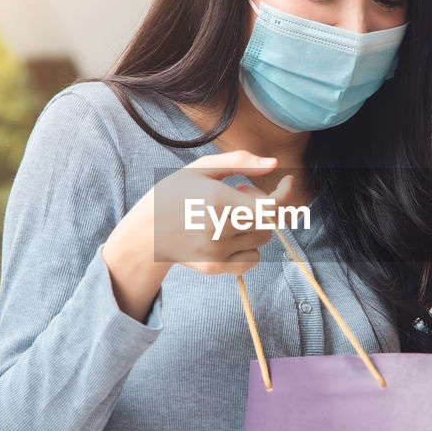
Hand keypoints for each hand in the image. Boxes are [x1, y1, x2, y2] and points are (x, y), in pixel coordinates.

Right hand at [102, 151, 292, 319]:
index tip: (286, 182)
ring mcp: (217, 251)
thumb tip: (274, 164)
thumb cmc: (173, 195)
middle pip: (268, 223)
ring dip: (254, 226)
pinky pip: (251, 260)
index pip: (270, 207)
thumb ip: (240, 162)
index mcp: (217, 200)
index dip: (284, 194)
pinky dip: (247, 247)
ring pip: (262, 241)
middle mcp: (219, 229)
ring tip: (228, 215)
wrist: (145, 233)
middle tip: (239, 196)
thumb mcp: (202, 169)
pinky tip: (228, 235)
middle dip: (262, 207)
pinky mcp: (215, 267)